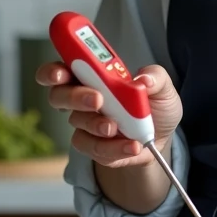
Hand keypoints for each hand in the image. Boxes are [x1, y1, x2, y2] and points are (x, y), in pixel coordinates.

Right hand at [35, 61, 181, 168]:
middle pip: (59, 95)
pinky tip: (132, 146)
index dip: (54, 70)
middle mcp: (82, 97)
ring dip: (96, 124)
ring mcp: (85, 123)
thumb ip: (155, 77)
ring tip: (117, 127)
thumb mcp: (163, 87)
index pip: (62, 68)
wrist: (160, 137)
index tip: (61, 73)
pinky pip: (93, 148)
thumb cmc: (154, 105)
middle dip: (75, 96)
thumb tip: (144, 80)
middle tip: (97, 100)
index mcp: (92, 74)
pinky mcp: (93, 146)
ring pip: (77, 122)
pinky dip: (113, 148)